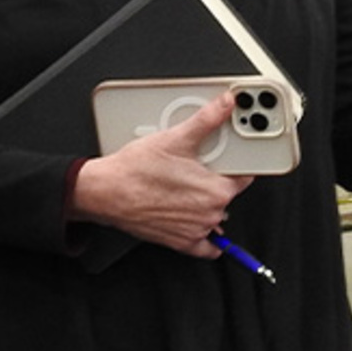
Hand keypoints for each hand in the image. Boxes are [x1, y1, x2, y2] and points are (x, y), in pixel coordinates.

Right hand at [65, 94, 251, 256]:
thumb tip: (225, 104)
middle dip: (216, 182)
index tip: (229, 161)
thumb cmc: (136, 169)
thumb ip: (207, 119)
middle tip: (197, 169)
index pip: (244, 177)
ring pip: (215, 216)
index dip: (236, 165)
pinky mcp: (181, 243)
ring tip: (185, 187)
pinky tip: (198, 223)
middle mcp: (211, 214)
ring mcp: (197, 230)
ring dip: (206, 204)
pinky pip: (205, 246)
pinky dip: (205, 237)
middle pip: (227, 195)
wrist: (106, 192)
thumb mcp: (176, 138)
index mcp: (217, 190)